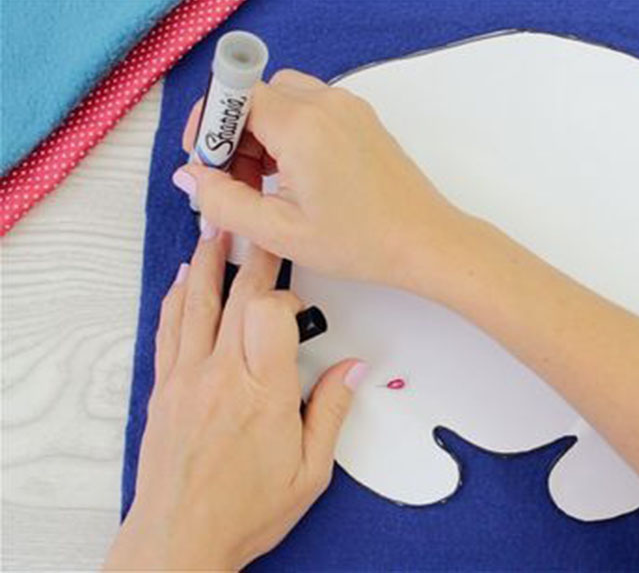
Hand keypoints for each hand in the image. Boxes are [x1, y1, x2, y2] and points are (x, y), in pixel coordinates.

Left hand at [105, 234, 366, 570]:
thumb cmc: (243, 512)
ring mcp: (187, 380)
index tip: (298, 286)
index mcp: (263, 393)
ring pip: (197, 305)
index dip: (286, 291)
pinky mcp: (165, 390)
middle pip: (236, 298)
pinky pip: (170, 330)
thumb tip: (352, 369)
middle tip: (258, 219)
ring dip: (208, 262)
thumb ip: (331, 412)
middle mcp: (221, 377)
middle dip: (250, 254)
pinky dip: (178, 298)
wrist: (179, 540)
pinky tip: (185, 279)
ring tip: (216, 227)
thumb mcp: (310, 471)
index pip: (271, 313)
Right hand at [173, 68, 467, 287]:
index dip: (210, 130)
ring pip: (283, 101)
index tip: (206, 164)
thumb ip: (223, 201)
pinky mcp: (361, 119)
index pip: (233, 98)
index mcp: (302, 125)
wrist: (424, 242)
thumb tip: (190, 177)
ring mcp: (348, 108)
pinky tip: (294, 180)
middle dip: (235, 137)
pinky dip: (291, 135)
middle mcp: (326, 104)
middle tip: (236, 185)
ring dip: (262, 136)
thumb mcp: (279, 233)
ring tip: (266, 187)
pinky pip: (311, 110)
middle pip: (257, 98)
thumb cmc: (363, 241)